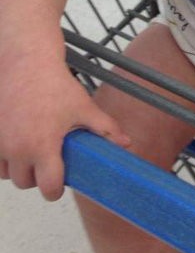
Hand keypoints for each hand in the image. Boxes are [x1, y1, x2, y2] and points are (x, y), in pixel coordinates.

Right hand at [0, 57, 128, 200]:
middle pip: (25, 183)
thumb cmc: (54, 84)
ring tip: (33, 151)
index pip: (47, 187)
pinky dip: (4, 157)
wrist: (26, 62)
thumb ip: (105, 128)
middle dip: (38, 177)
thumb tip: (125, 143)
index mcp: (42, 147)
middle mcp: (17, 149)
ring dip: (19, 168)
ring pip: (6, 173)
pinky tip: (18, 143)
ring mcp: (0, 143)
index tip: (60, 182)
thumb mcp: (84, 107)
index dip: (56, 190)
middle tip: (50, 161)